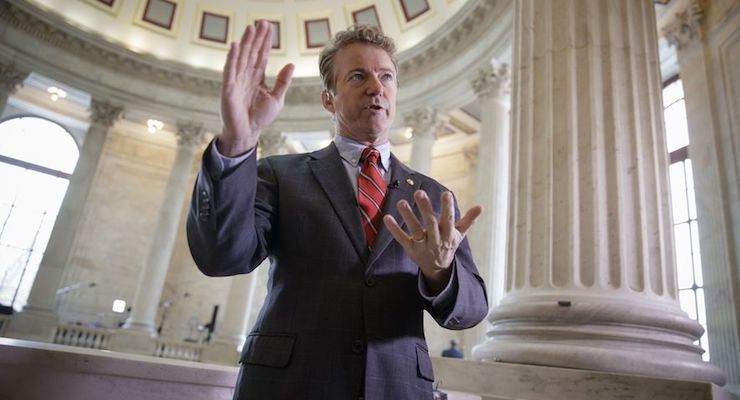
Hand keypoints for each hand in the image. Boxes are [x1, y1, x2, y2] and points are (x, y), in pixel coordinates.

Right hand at [219, 20, 294, 155]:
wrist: (248, 132)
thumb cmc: (260, 117)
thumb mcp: (277, 98)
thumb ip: (283, 81)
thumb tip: (290, 64)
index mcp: (257, 77)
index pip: (261, 55)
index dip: (265, 42)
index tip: (269, 28)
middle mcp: (246, 76)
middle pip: (252, 52)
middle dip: (257, 37)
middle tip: (262, 22)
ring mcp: (237, 80)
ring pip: (242, 57)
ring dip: (245, 43)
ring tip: (250, 28)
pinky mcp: (228, 88)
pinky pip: (230, 70)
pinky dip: (232, 58)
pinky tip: (235, 45)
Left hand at [383, 190, 482, 293]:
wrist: (438, 268)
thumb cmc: (448, 245)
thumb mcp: (459, 234)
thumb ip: (468, 220)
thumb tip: (481, 206)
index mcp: (448, 235)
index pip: (449, 220)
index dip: (448, 207)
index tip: (446, 193)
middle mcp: (436, 240)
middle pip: (430, 223)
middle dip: (425, 208)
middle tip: (419, 193)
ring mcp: (423, 246)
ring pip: (415, 230)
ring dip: (408, 216)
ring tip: (401, 202)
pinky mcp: (411, 249)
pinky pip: (402, 239)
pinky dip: (395, 229)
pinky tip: (387, 217)